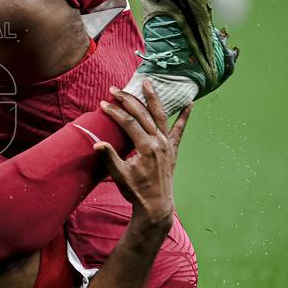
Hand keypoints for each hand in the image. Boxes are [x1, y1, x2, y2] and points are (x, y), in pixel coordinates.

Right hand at [94, 81, 190, 224]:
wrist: (156, 205)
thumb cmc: (136, 191)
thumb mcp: (120, 175)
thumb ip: (109, 157)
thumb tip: (97, 143)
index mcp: (146, 147)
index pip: (128, 122)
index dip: (114, 111)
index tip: (103, 103)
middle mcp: (159, 142)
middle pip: (142, 114)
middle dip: (127, 100)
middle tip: (114, 89)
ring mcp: (168, 145)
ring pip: (160, 116)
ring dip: (153, 98)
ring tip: (147, 83)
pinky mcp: (173, 149)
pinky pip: (180, 129)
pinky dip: (185, 117)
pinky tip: (190, 104)